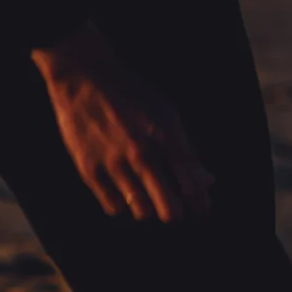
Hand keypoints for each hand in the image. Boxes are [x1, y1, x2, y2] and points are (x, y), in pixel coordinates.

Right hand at [31, 21, 213, 221]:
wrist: (84, 77)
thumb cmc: (131, 94)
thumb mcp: (166, 113)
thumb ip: (186, 149)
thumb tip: (207, 182)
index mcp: (167, 136)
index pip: (191, 185)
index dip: (199, 203)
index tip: (199, 209)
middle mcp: (143, 153)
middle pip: (169, 207)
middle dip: (176, 214)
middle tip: (174, 213)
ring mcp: (115, 163)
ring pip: (142, 211)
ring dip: (149, 210)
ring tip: (148, 202)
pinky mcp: (90, 170)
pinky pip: (114, 207)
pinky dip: (122, 206)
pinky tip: (123, 194)